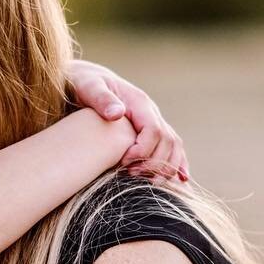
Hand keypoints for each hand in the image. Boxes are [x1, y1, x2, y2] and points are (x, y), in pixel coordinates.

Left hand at [67, 59, 188, 182]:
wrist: (85, 81)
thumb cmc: (83, 84)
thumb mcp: (88, 87)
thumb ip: (101, 99)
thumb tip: (117, 113)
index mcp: (139, 102)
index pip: (154, 131)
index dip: (143, 151)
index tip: (123, 164)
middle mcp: (151, 112)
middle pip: (167, 142)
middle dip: (153, 163)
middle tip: (130, 176)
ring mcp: (153, 121)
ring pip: (173, 147)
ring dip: (165, 167)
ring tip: (147, 182)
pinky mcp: (150, 131)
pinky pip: (171, 148)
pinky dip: (177, 163)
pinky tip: (180, 178)